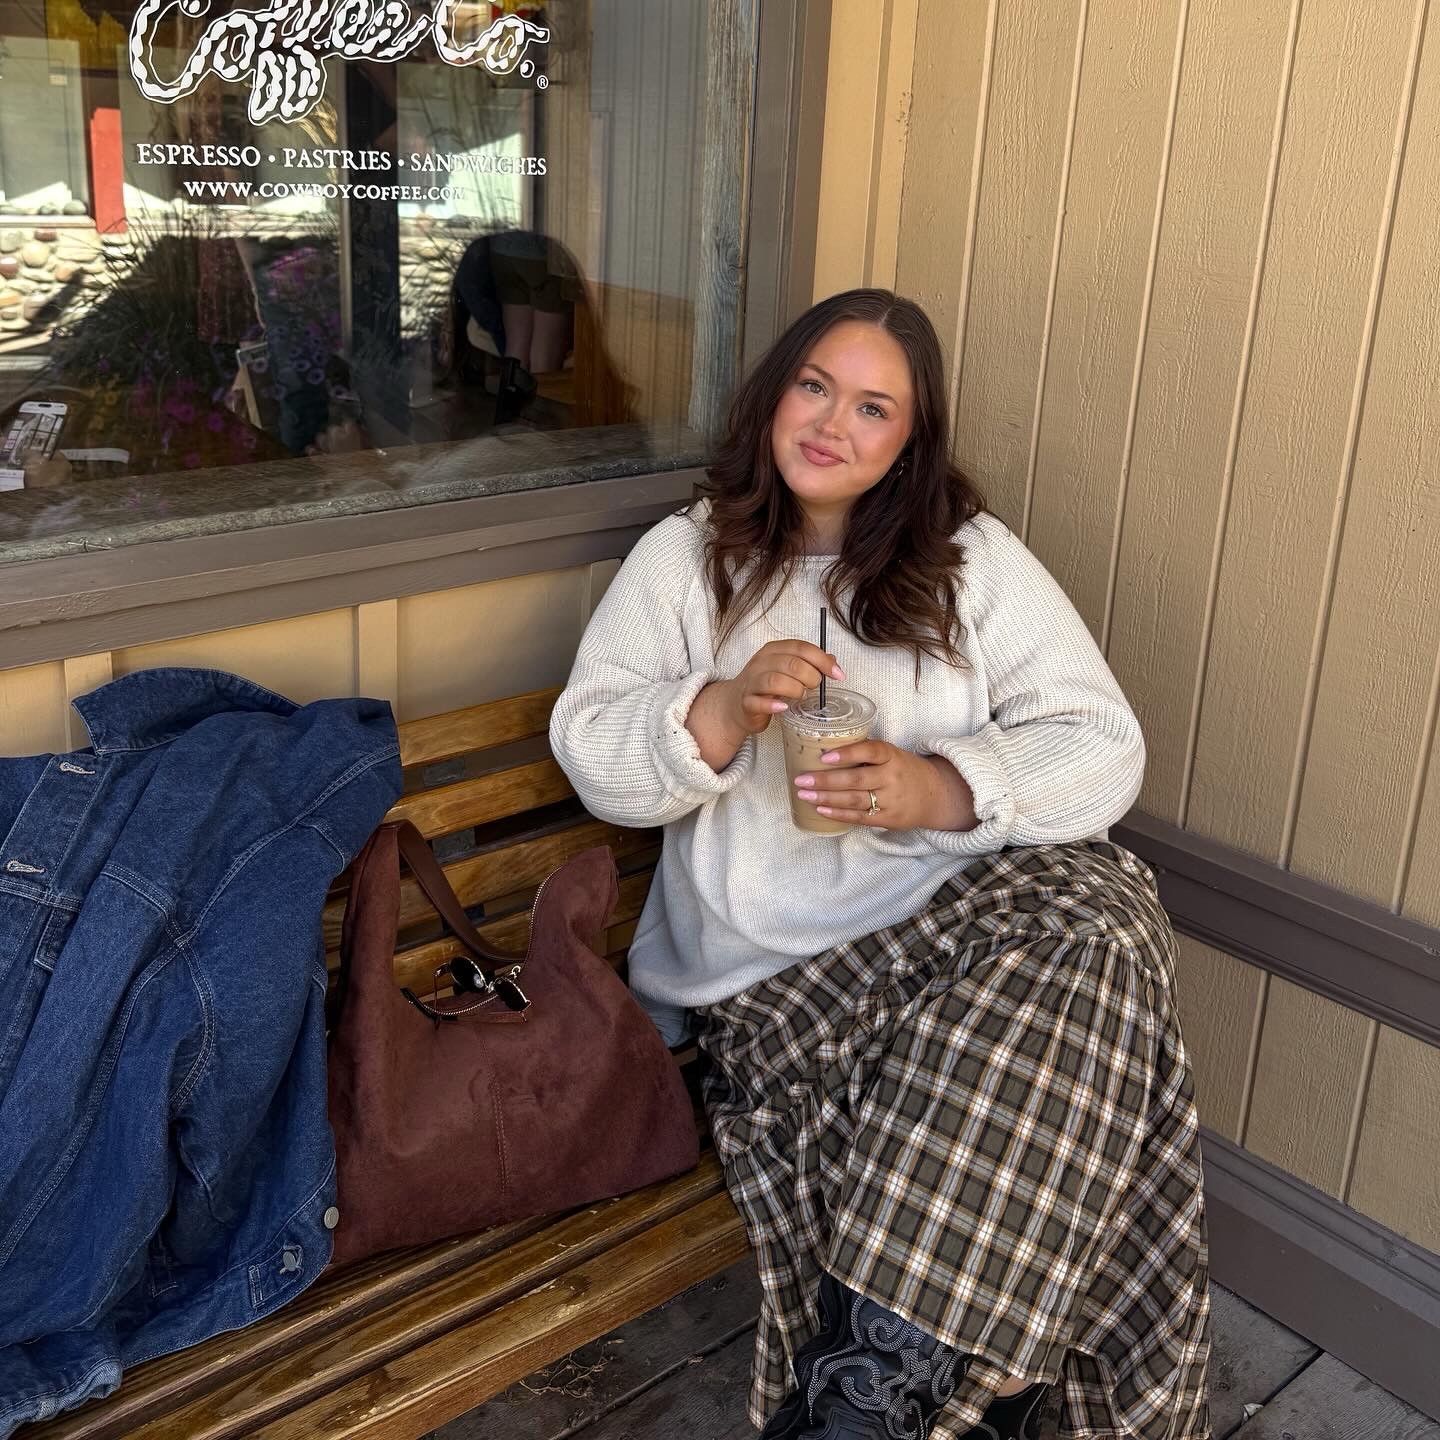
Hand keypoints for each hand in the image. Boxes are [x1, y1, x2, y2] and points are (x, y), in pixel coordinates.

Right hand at [721, 639, 845, 736]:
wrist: (734, 704)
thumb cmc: (765, 687)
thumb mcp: (787, 670)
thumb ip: (809, 663)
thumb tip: (833, 660)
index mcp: (773, 650)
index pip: (801, 648)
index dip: (822, 660)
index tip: (838, 674)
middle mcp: (761, 662)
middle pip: (791, 663)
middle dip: (811, 677)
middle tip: (814, 687)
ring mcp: (751, 682)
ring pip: (775, 681)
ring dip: (795, 690)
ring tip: (800, 697)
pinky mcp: (746, 702)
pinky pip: (758, 702)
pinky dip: (773, 705)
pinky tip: (783, 708)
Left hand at [791, 741, 977, 831]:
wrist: (935, 795)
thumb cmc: (903, 770)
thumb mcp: (891, 755)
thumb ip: (866, 754)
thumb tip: (824, 749)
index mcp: (892, 755)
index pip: (870, 751)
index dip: (847, 753)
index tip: (824, 756)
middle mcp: (892, 777)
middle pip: (855, 779)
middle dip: (825, 781)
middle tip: (801, 780)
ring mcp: (891, 800)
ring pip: (854, 800)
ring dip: (826, 798)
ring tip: (804, 795)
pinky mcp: (888, 818)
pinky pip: (859, 817)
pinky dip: (838, 814)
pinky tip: (820, 809)